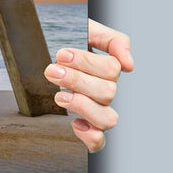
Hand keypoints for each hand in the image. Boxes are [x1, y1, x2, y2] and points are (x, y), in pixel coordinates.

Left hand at [44, 18, 133, 152]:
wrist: (43, 50)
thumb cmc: (69, 43)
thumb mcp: (89, 30)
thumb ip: (113, 40)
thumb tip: (129, 64)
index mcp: (109, 69)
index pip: (111, 70)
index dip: (86, 62)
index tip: (61, 55)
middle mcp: (107, 92)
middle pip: (107, 93)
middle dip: (77, 81)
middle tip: (52, 71)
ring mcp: (98, 111)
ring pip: (108, 119)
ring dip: (83, 107)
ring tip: (59, 96)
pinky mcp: (87, 128)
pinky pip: (99, 142)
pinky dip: (89, 136)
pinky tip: (74, 122)